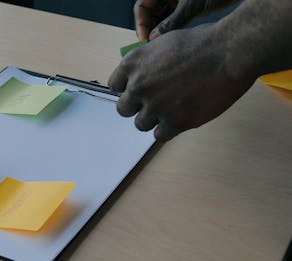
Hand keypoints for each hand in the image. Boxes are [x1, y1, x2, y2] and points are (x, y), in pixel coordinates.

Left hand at [108, 24, 255, 140]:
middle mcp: (138, 86)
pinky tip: (179, 119)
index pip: (114, 86)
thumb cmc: (201, 44)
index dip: (126, 89)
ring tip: (172, 108)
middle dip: (137, 106)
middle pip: (123, 109)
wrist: (228, 54)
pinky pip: (159, 136)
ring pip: (140, 124)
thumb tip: (141, 74)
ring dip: (154, 119)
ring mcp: (155, 106)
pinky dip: (167, 130)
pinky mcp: (174, 122)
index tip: (137, 92)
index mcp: (133, 64)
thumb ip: (146, 62)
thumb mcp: (163, 43)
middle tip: (154, 102)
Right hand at [134, 0, 238, 40]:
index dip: (141, 24)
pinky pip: (172, 18)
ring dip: (161, 31)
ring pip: (160, 17)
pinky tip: (175, 39)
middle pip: (149, 13)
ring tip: (165, 45)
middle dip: (151, 29)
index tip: (146, 40)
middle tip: (154, 47)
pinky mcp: (185, 5)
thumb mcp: (191, 5)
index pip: (141, 7)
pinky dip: (173, 28)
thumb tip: (154, 39)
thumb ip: (172, 21)